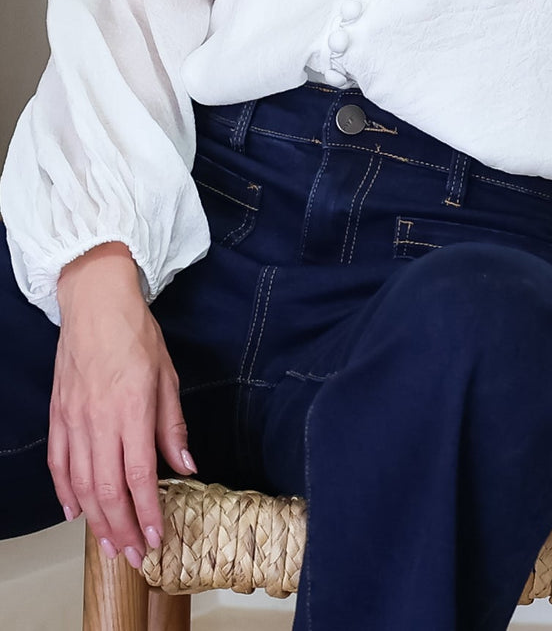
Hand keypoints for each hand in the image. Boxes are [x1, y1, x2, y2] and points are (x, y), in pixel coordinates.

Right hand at [50, 244, 196, 572]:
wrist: (96, 304)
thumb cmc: (136, 335)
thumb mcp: (168, 376)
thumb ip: (173, 426)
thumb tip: (186, 466)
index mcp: (132, 410)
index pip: (139, 476)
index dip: (148, 513)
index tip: (157, 537)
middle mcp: (100, 421)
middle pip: (108, 490)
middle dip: (123, 528)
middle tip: (135, 554)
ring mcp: (74, 420)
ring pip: (81, 484)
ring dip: (96, 519)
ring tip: (110, 543)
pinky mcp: (58, 416)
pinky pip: (59, 463)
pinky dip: (65, 492)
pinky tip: (74, 510)